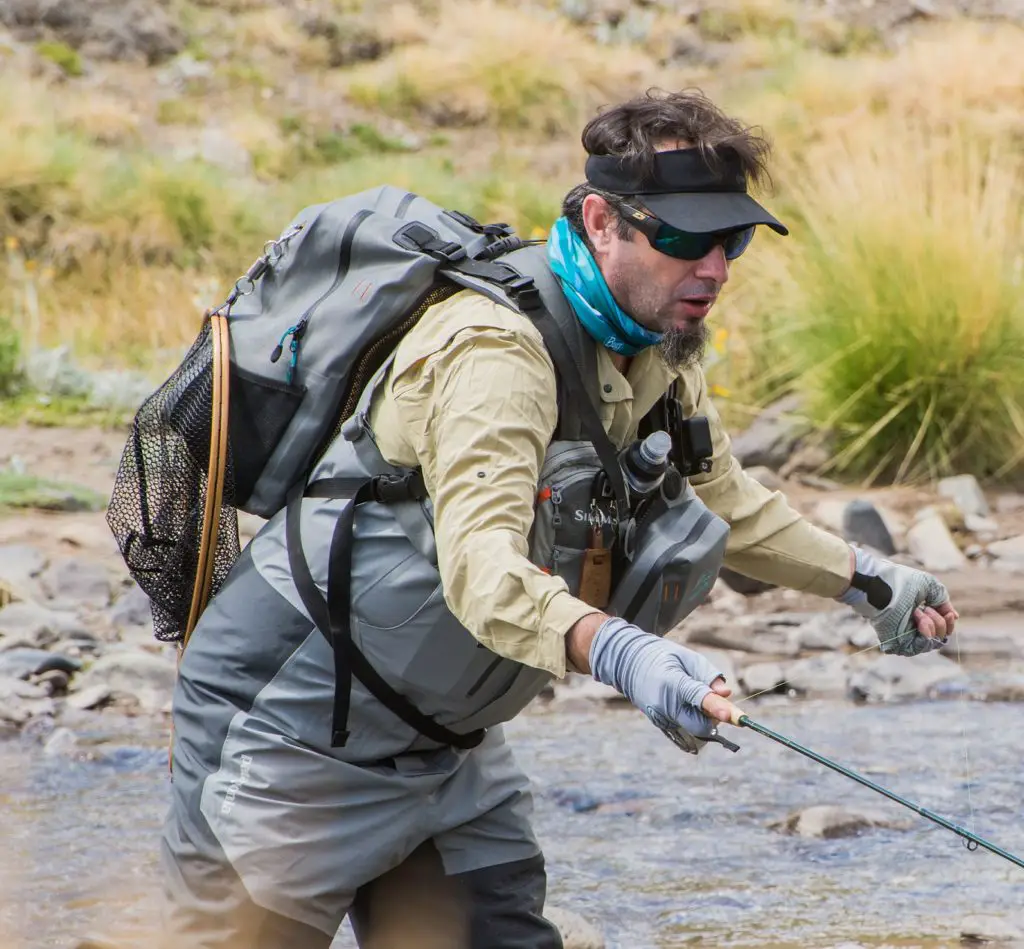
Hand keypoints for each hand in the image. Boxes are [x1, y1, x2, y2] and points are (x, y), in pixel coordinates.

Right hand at [589, 616, 741, 752]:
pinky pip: (684, 727)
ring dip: (701, 717)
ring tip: (691, 695)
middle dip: (713, 717)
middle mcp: (665, 705)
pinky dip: (690, 718)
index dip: (719, 708)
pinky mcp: (659, 723)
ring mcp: (660, 717)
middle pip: (700, 725)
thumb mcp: (687, 657)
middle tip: (713, 699)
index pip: (700, 699)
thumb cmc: (661, 656)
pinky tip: (683, 702)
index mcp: (672, 683)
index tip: (737, 717)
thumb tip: (726, 694)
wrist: (627, 662)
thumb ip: (707, 675)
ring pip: (693, 728)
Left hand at [838, 547, 959, 656]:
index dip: (948, 623)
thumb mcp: (931, 588)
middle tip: (926, 608)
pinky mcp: (899, 644)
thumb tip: (954, 617)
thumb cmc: (902, 582)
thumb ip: (943, 602)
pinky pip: (922, 647)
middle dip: (940, 622)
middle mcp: (912, 629)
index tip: (949, 614)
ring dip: (932, 625)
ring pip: (934, 643)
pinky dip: (926, 632)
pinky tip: (917, 618)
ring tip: (918, 611)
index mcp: (918, 616)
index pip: (941, 629)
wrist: (881, 585)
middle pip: (941, 638)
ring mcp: (906, 637)